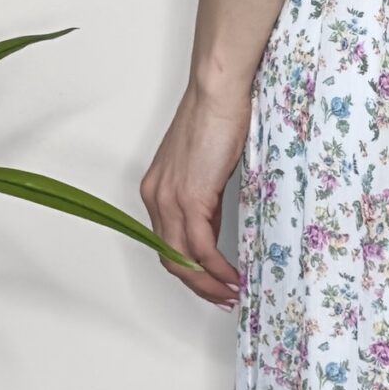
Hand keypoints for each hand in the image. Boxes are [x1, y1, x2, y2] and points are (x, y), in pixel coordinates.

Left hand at [139, 74, 252, 307]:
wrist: (217, 92)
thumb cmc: (217, 118)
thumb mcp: (206, 169)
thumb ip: (205, 200)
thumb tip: (214, 227)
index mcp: (156, 191)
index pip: (167, 243)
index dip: (188, 270)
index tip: (211, 282)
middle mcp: (156, 198)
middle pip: (171, 258)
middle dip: (197, 285)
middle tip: (222, 297)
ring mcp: (170, 199)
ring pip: (183, 259)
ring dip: (208, 283)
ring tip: (231, 293)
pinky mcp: (190, 198)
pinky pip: (201, 248)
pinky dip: (216, 268)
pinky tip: (232, 275)